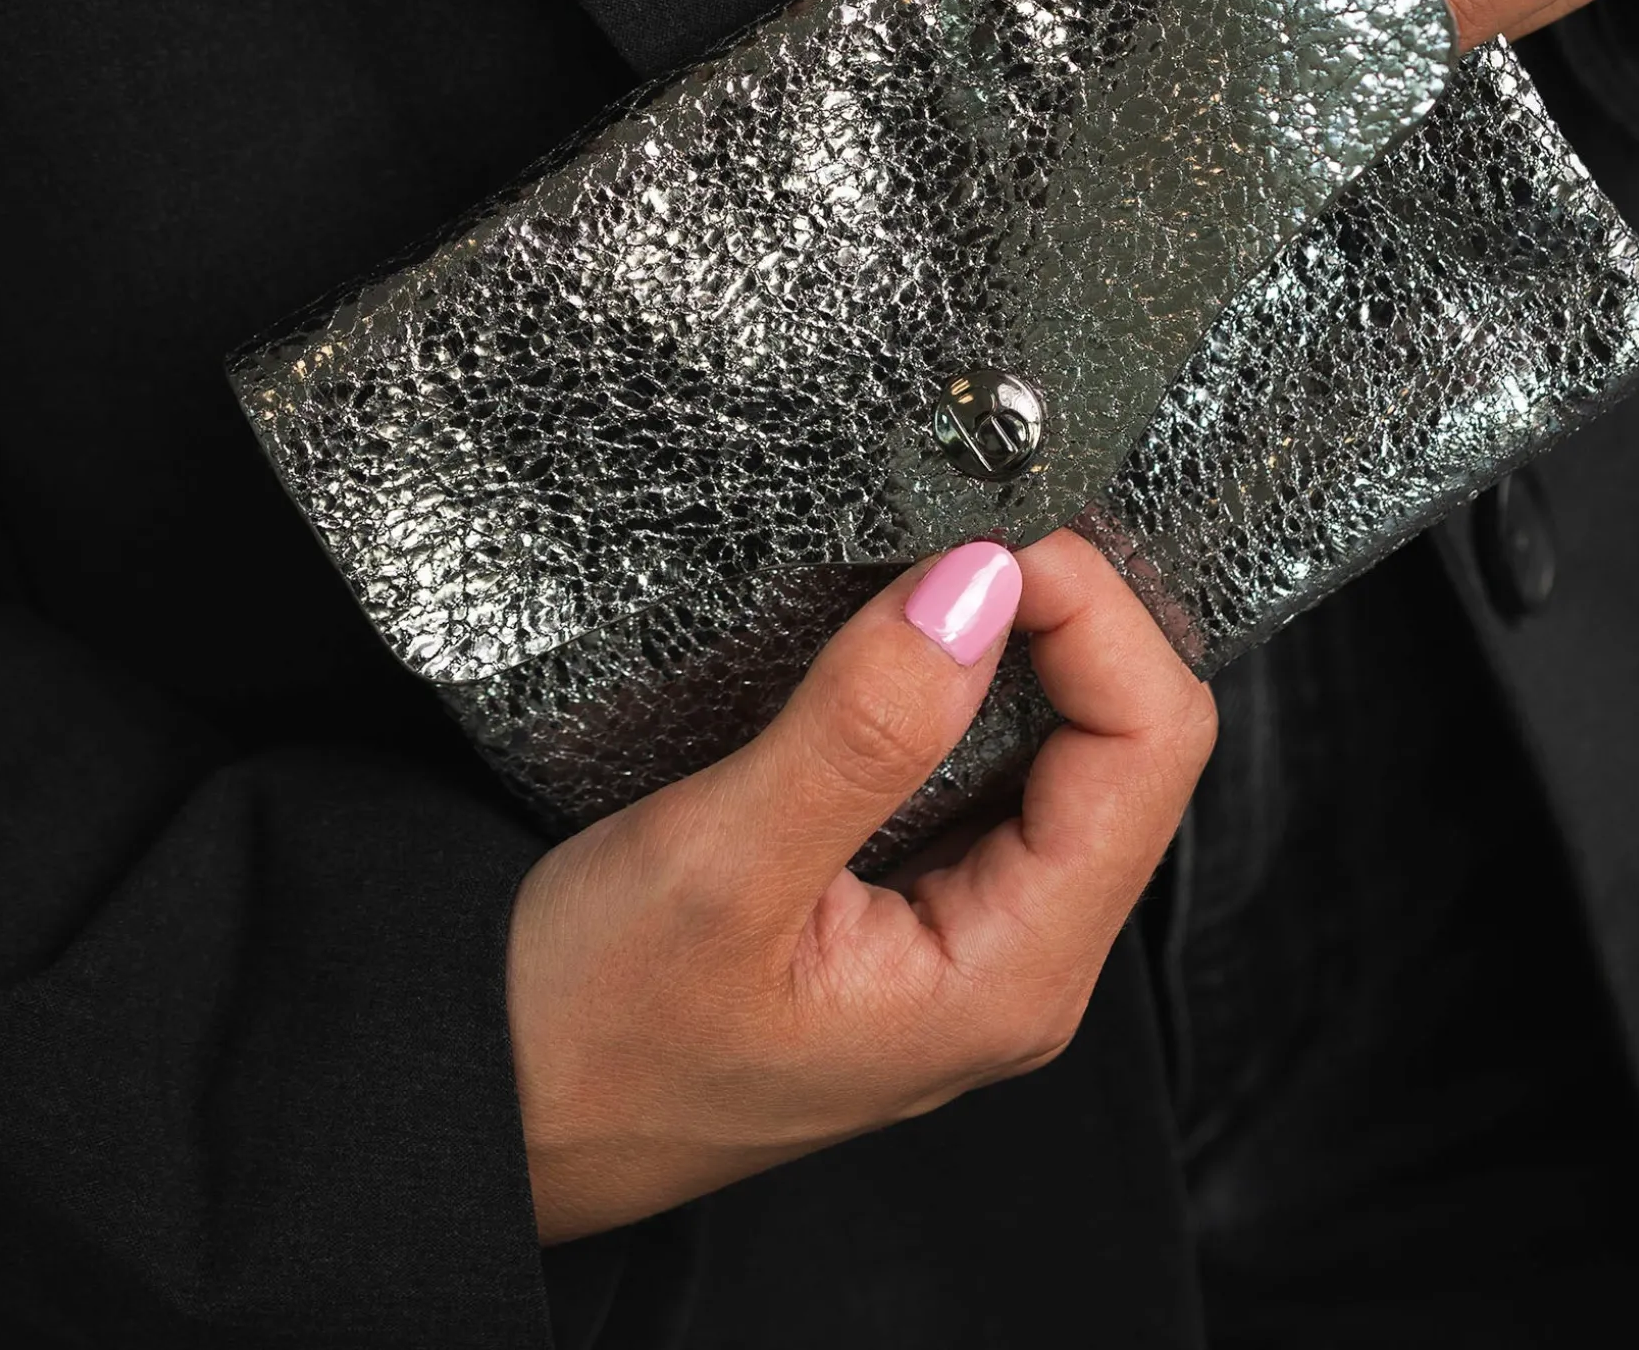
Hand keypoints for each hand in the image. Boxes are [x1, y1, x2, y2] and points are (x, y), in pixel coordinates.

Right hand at [506, 532, 1215, 1241]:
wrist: (488, 1121)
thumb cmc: (582, 1039)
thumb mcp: (713, 868)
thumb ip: (861, 729)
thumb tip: (981, 584)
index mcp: (1011, 975)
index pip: (1150, 750)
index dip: (1096, 616)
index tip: (996, 532)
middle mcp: (1020, 960)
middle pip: (1131, 745)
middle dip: (1075, 614)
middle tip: (975, 517)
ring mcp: (970, 935)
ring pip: (1067, 751)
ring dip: (1023, 639)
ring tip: (946, 550)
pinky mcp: (913, 905)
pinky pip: (991, 769)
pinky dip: (967, 679)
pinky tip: (907, 628)